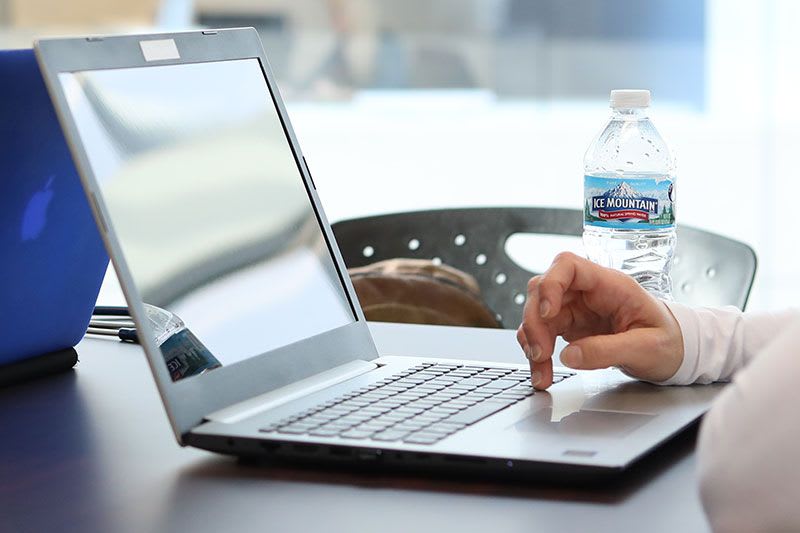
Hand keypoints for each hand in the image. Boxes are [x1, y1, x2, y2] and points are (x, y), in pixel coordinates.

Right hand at [516, 252, 683, 389]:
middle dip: (535, 322)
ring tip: (542, 372)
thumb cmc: (669, 341)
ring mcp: (576, 308)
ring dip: (532, 341)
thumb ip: (608, 351)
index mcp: (610, 285)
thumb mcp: (647, 348)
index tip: (547, 313)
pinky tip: (543, 372)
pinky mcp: (570, 327)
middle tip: (542, 353)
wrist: (676, 352)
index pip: (568, 266)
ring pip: (537, 314)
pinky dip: (536, 352)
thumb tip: (569, 356)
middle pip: (543, 289)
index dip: (550, 284)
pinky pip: (542, 333)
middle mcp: (588, 292)